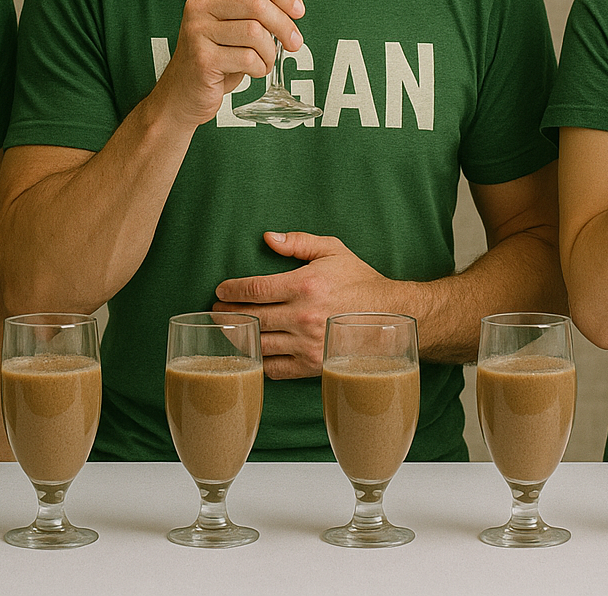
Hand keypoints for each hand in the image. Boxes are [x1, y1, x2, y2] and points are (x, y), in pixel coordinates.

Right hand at [152, 0, 304, 128]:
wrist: (183, 93)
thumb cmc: (214, 59)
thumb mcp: (232, 26)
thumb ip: (255, 11)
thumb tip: (293, 8)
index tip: (299, 11)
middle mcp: (199, 6)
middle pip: (258, 4)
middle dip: (284, 25)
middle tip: (294, 43)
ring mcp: (198, 32)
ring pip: (256, 33)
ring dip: (270, 52)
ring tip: (264, 62)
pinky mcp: (203, 59)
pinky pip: (248, 59)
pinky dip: (260, 68)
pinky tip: (253, 72)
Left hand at [213, 231, 393, 379]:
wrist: (391, 316)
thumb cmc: (360, 281)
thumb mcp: (333, 250)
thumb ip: (299, 242)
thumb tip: (267, 238)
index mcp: (305, 285)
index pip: (255, 289)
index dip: (232, 290)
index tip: (220, 291)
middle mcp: (303, 316)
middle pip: (251, 317)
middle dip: (227, 314)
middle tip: (216, 311)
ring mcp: (307, 344)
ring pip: (259, 344)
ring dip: (238, 337)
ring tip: (228, 330)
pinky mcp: (312, 365)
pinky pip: (274, 368)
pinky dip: (258, 361)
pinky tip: (252, 352)